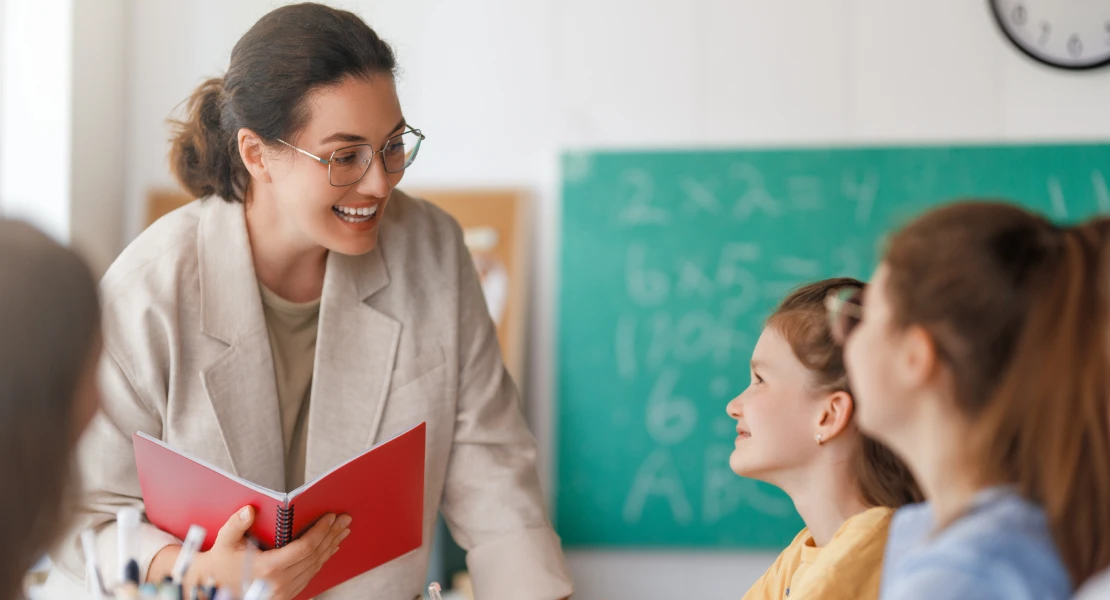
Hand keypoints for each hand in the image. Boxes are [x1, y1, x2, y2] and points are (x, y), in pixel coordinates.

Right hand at [187, 505, 350, 599]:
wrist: (215, 586)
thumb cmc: (221, 562)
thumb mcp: (224, 541)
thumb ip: (236, 524)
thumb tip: (249, 510)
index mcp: (268, 568)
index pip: (305, 547)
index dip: (321, 531)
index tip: (331, 517)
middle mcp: (279, 582)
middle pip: (315, 556)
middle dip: (332, 535)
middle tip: (344, 520)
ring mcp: (284, 591)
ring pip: (316, 566)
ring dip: (331, 547)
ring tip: (341, 531)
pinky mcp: (286, 595)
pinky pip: (310, 575)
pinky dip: (322, 560)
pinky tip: (329, 548)